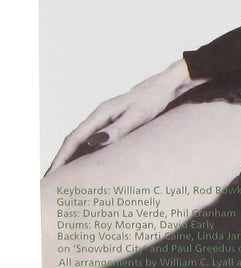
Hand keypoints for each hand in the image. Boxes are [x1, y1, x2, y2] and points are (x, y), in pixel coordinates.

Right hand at [45, 59, 204, 173]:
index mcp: (101, 113)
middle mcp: (99, 115)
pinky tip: (83, 162)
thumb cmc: (152, 100)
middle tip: (50, 180)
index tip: (53, 173)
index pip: (74, 138)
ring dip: (69, 156)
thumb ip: (118, 129)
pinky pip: (91, 138)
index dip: (62, 157)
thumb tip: (94, 142)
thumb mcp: (138, 116)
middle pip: (73, 139)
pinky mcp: (111, 121)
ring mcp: (104, 118)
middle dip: (61, 159)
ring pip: (81, 139)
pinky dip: (82, 150)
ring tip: (62, 176)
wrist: (164, 86)